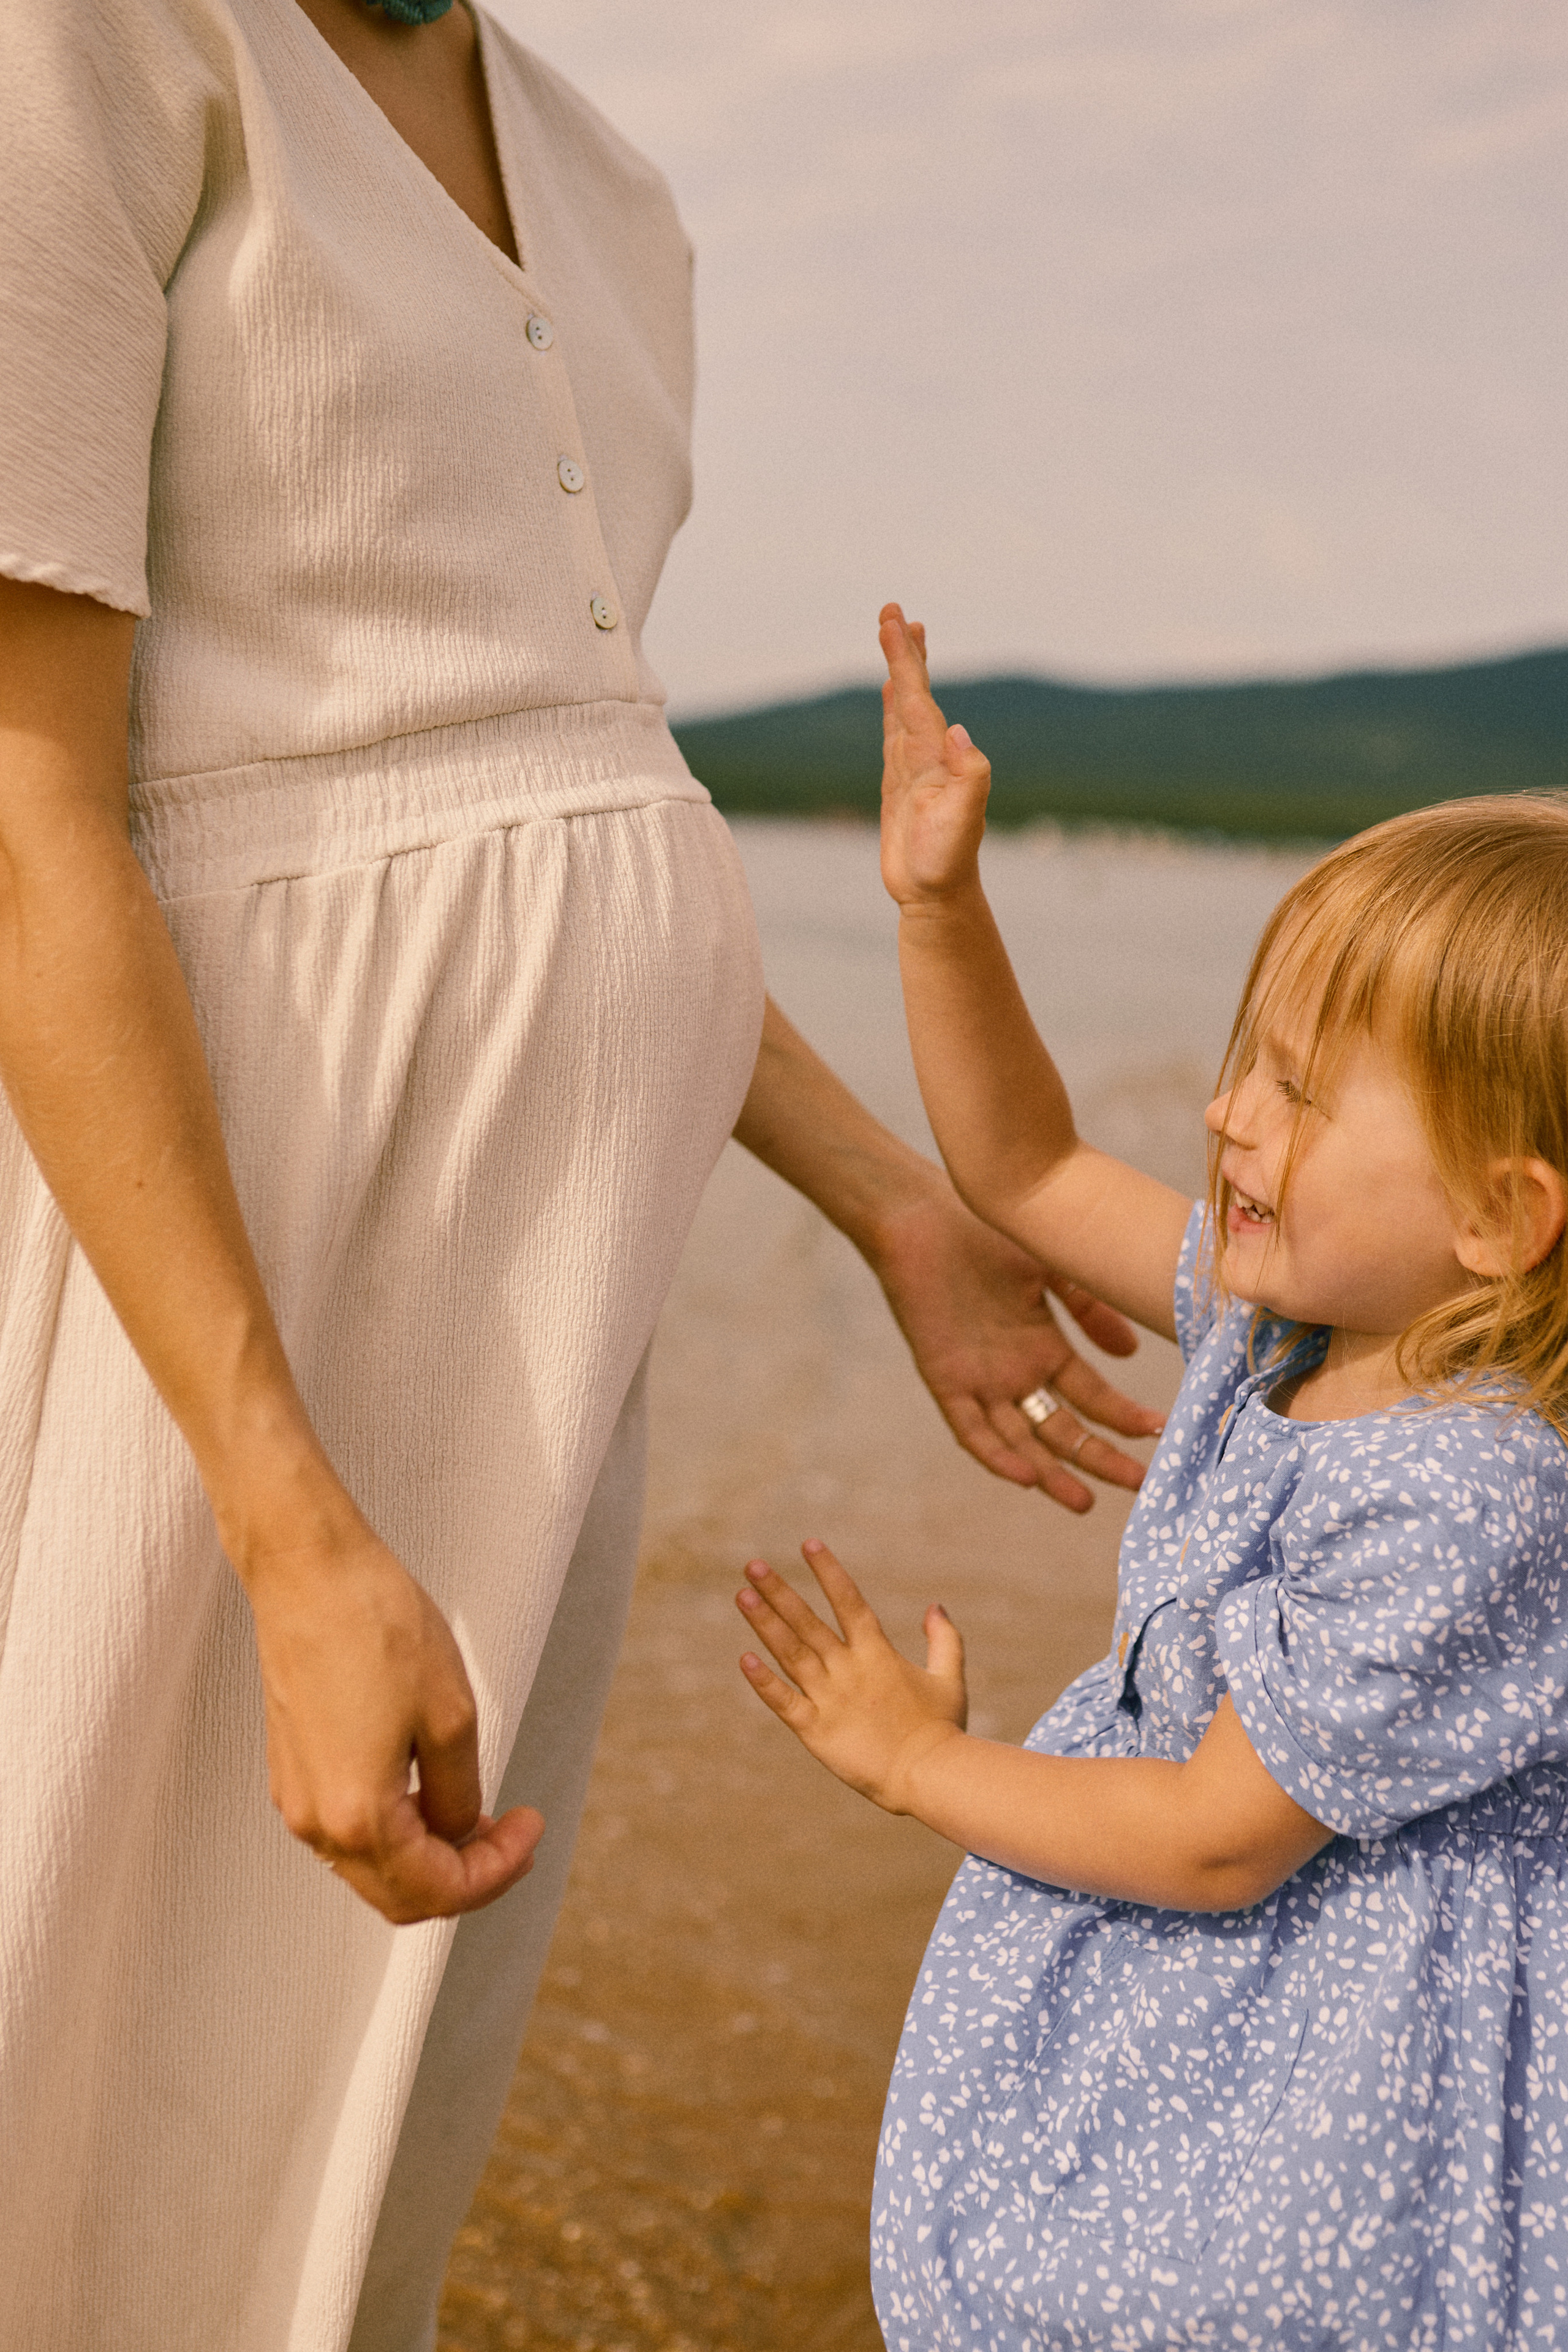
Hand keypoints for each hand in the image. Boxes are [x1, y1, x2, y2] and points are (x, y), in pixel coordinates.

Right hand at [245, 1521, 542, 1924]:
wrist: (309, 1571)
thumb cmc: (377, 1627)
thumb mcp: (451, 1715)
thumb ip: (460, 1794)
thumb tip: (459, 1832)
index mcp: (358, 1816)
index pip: (437, 1890)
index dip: (497, 1872)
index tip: (531, 1830)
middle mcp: (316, 1821)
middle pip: (400, 1895)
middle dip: (465, 1875)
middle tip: (514, 1836)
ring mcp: (297, 1797)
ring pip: (371, 1867)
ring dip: (429, 1854)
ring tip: (479, 1811)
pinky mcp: (292, 1770)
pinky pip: (348, 1830)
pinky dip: (395, 1831)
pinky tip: (430, 1790)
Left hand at [737, 1541, 966, 1810]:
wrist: (930, 1776)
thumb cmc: (942, 1730)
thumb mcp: (949, 1679)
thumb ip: (944, 1640)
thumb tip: (935, 1606)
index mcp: (877, 1654)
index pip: (849, 1602)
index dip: (828, 1572)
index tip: (808, 1544)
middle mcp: (848, 1670)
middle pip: (808, 1622)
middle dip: (779, 1592)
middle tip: (753, 1564)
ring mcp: (830, 1698)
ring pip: (790, 1654)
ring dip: (765, 1624)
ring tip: (741, 1595)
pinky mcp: (816, 1730)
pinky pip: (784, 1701)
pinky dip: (763, 1682)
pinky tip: (744, 1659)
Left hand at [871, 1183, 1164, 1509]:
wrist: (920, 1216)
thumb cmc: (984, 1231)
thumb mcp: (1051, 1269)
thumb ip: (1089, 1309)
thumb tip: (1128, 1355)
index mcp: (1043, 1348)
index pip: (1092, 1398)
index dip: (1125, 1418)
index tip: (1161, 1433)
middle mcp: (1016, 1373)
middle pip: (1064, 1430)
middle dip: (1101, 1459)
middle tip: (1141, 1486)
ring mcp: (981, 1380)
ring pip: (1021, 1440)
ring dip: (1051, 1473)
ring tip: (1084, 1503)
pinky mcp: (944, 1379)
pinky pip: (970, 1428)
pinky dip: (995, 1454)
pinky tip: (1024, 1477)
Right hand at [878, 602, 991, 908]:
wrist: (938, 895)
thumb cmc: (949, 862)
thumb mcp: (965, 820)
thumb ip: (970, 776)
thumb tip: (959, 733)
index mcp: (939, 755)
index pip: (920, 696)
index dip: (907, 659)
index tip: (897, 622)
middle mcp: (928, 753)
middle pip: (914, 691)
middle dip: (903, 651)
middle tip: (893, 610)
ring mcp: (914, 766)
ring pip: (906, 706)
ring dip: (902, 671)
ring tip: (898, 635)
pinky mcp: (901, 783)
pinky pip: (895, 733)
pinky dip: (894, 707)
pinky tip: (895, 691)